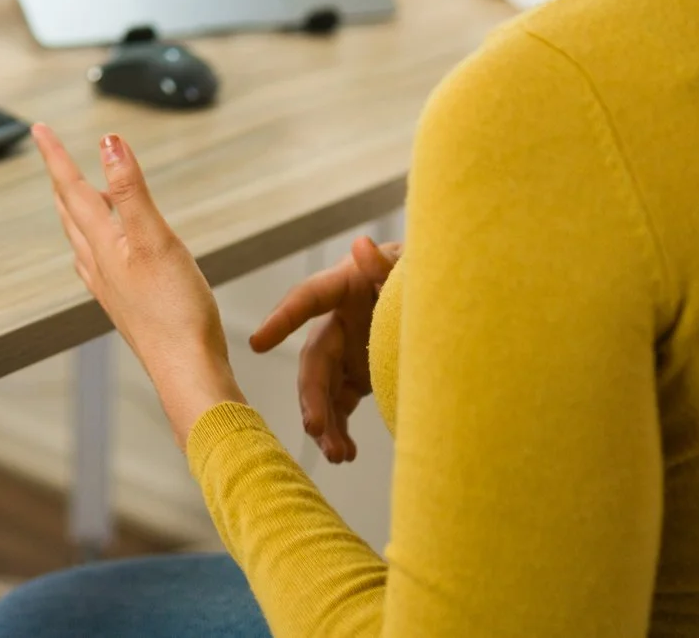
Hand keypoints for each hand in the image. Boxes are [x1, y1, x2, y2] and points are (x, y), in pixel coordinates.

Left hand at [32, 124, 243, 445]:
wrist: (186, 370)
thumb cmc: (175, 309)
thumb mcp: (155, 237)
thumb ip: (130, 189)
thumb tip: (108, 143)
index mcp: (103, 242)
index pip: (70, 187)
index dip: (55, 154)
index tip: (38, 129)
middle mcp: (98, 263)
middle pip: (70, 211)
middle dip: (60, 179)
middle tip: (51, 154)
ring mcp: (109, 286)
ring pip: (81, 237)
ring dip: (74, 209)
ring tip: (74, 193)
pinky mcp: (124, 304)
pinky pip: (96, 262)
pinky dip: (93, 241)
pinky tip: (102, 252)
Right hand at [249, 235, 399, 461]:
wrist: (440, 294)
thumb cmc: (418, 272)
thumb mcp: (407, 267)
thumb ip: (385, 264)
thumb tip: (361, 244)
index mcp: (344, 287)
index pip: (308, 299)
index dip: (283, 319)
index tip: (258, 342)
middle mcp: (337, 321)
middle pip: (315, 359)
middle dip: (312, 395)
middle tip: (316, 427)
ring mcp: (346, 351)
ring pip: (323, 388)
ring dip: (325, 422)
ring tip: (338, 455)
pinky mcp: (357, 374)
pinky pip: (341, 403)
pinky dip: (340, 428)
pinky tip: (345, 453)